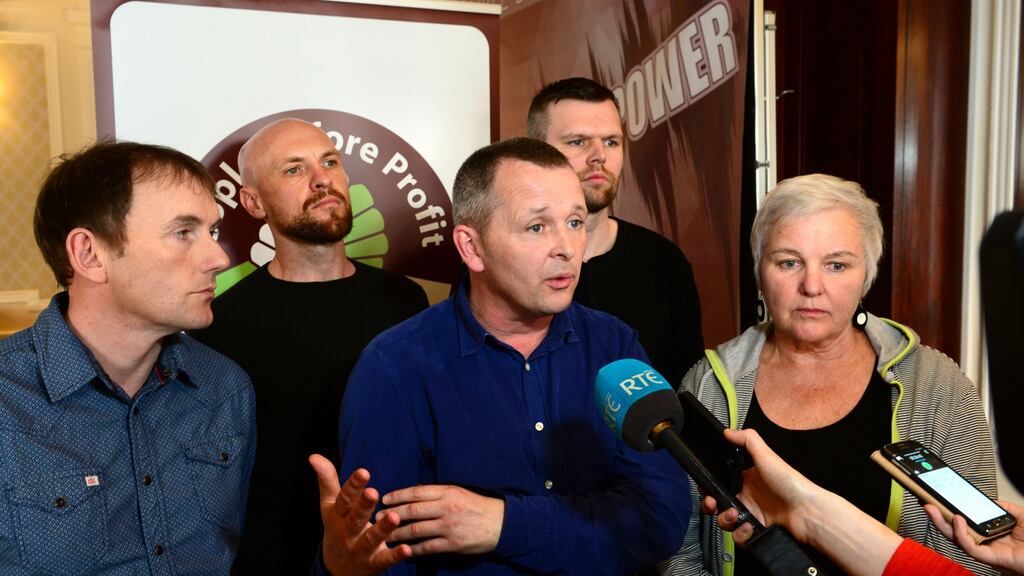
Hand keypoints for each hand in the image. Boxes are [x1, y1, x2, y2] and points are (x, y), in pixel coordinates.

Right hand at [310, 455, 411, 575]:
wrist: (337, 569)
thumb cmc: (337, 528)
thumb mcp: (330, 506)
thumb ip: (327, 481)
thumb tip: (314, 456)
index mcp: (338, 516)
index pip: (344, 499)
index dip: (353, 486)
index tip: (363, 472)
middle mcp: (347, 532)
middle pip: (355, 518)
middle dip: (363, 506)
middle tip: (373, 492)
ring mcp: (360, 549)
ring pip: (371, 538)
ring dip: (383, 529)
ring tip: (394, 517)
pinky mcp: (374, 563)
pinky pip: (384, 560)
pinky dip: (395, 555)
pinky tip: (407, 549)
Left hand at [380, 484, 503, 554]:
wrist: (501, 524)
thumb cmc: (477, 506)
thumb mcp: (459, 492)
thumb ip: (438, 493)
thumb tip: (414, 493)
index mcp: (447, 492)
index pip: (417, 492)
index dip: (398, 495)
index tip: (384, 499)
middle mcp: (446, 508)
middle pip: (413, 510)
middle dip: (393, 514)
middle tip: (377, 518)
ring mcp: (448, 526)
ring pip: (416, 529)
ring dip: (398, 533)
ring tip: (384, 535)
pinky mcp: (452, 544)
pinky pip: (427, 547)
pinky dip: (413, 549)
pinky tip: (402, 550)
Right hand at [707, 428, 820, 543]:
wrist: (808, 511)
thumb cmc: (790, 482)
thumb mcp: (767, 456)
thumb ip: (748, 440)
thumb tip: (727, 431)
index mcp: (745, 479)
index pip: (719, 482)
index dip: (708, 485)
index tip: (705, 486)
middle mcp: (745, 497)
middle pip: (717, 503)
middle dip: (709, 504)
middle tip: (712, 503)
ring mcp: (749, 515)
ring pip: (724, 520)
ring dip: (724, 519)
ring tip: (734, 515)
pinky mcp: (755, 531)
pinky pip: (738, 536)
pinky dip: (740, 533)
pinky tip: (748, 527)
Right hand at [924, 501, 1023, 572]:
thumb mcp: (1021, 516)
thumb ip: (1004, 508)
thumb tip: (988, 500)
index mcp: (989, 534)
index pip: (963, 523)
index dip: (948, 512)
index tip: (936, 499)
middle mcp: (985, 543)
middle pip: (954, 531)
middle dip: (937, 517)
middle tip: (924, 502)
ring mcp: (987, 551)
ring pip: (957, 540)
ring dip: (942, 524)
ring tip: (932, 509)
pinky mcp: (992, 559)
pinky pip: (971, 548)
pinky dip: (962, 535)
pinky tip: (958, 520)